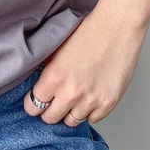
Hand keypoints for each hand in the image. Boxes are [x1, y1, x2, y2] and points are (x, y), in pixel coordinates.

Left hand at [24, 3, 148, 126]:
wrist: (117, 27)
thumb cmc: (88, 33)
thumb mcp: (57, 49)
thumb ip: (46, 70)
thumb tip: (37, 86)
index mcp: (53, 78)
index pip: (32, 108)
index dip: (34, 103)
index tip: (38, 100)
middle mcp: (70, 93)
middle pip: (50, 119)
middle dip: (51, 110)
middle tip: (56, 100)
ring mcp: (90, 101)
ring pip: (71, 122)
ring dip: (71, 112)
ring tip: (75, 97)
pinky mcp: (108, 103)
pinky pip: (93, 119)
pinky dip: (90, 111)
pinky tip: (90, 97)